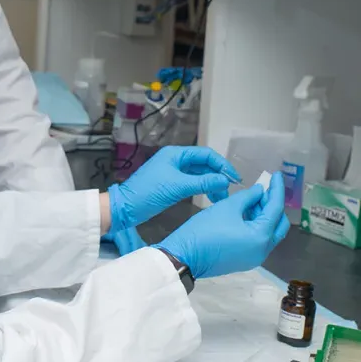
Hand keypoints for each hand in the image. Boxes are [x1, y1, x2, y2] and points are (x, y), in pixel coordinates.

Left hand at [103, 147, 239, 254]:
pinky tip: (210, 197)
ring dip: (211, 184)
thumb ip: (203, 182)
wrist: (126, 207)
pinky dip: (202, 188)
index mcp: (176, 154)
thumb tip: (225, 180)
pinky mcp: (171, 184)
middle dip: (218, 176)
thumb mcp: (178, 187)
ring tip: (220, 197)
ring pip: (199, 174)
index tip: (234, 178)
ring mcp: (173, 172)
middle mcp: (176, 160)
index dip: (222, 165)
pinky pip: (192, 183)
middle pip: (204, 164)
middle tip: (229, 191)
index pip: (206, 154)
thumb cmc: (148, 193)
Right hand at [156, 172, 289, 279]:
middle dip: (273, 205)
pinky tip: (245, 213)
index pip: (276, 209)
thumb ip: (248, 197)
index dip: (277, 189)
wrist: (184, 256)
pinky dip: (256, 225)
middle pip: (278, 224)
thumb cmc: (205, 230)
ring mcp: (254, 257)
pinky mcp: (244, 259)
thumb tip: (260, 191)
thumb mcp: (227, 207)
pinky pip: (258, 240)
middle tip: (264, 189)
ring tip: (251, 198)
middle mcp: (263, 250)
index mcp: (261, 237)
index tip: (277, 175)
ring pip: (269, 232)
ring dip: (263, 215)